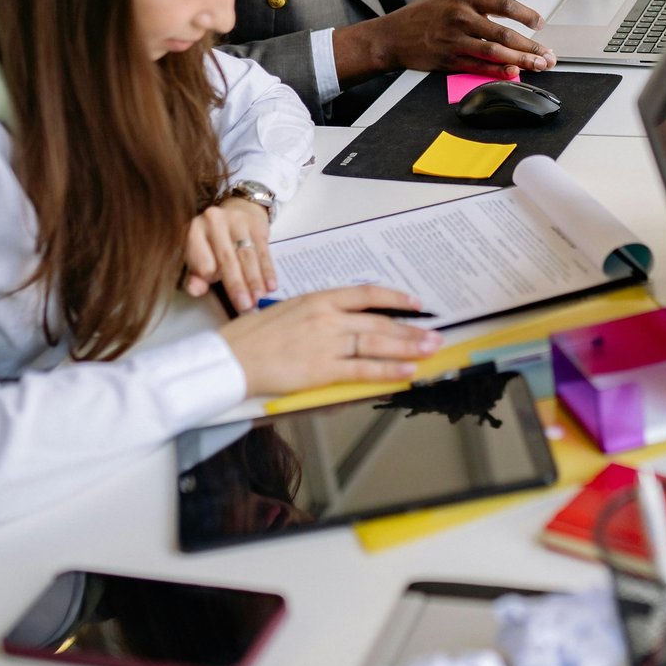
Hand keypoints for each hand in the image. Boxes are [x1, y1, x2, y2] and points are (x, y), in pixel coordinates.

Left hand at [183, 198, 274, 304]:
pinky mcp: (256, 224)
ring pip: (247, 256)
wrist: (236, 211)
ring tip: (258, 299)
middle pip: (227, 258)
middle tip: (245, 305)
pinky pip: (263, 252)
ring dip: (254, 280)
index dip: (209, 277)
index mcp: (194, 231)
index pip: (202, 260)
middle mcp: (214, 221)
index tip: (219, 292)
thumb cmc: (213, 243)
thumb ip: (196, 277)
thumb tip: (195, 290)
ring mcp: (237, 220)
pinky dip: (267, 271)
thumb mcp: (199, 257)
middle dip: (237, 285)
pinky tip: (271, 285)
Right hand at [218, 285, 441, 394]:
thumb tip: (342, 325)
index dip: (395, 298)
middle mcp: (327, 317)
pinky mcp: (322, 369)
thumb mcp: (288, 311)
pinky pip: (363, 369)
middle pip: (378, 321)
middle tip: (434, 334)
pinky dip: (388, 370)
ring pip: (377, 343)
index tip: (415, 303)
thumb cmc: (252, 336)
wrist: (231, 358)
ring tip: (430, 350)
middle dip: (411, 329)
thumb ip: (317, 315)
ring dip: (408, 347)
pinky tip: (406, 372)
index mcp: (318, 299)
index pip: (366, 293)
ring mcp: (326, 342)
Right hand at [341, 0, 555, 80]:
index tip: (541, 25)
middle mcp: (461, 17)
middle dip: (531, 46)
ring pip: (495, 51)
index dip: (527, 16)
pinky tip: (514, 73)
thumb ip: (477, 8)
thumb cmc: (422, 16)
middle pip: (505, 32)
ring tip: (539, 65)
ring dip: (521, 60)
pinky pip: (479, 66)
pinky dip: (498, 71)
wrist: (391, 36)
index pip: (505, 5)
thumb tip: (508, 24)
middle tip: (549, 54)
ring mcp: (455, 40)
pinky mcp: (448, 60)